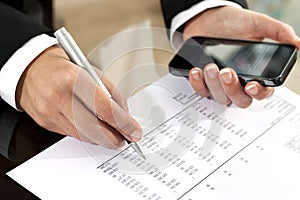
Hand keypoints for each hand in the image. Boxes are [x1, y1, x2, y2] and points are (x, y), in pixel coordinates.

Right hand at [16, 45, 141, 148]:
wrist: (31, 68)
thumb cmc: (64, 67)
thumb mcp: (91, 71)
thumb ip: (110, 93)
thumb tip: (125, 115)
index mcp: (74, 79)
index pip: (105, 109)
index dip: (123, 124)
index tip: (134, 131)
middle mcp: (59, 97)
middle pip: (94, 128)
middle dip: (114, 138)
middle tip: (126, 139)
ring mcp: (50, 112)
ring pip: (83, 135)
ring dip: (102, 139)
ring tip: (113, 135)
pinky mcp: (45, 123)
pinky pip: (72, 135)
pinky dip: (88, 135)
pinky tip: (96, 131)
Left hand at [183, 6, 299, 107]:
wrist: (207, 19)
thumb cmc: (232, 23)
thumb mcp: (256, 24)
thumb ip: (277, 32)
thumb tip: (298, 43)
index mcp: (255, 73)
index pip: (262, 92)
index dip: (258, 93)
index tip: (251, 85)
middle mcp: (238, 83)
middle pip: (240, 100)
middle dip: (232, 88)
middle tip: (227, 71)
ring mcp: (220, 85)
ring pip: (220, 97)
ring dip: (214, 84)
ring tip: (211, 66)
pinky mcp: (204, 83)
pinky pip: (201, 91)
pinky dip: (198, 83)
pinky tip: (197, 70)